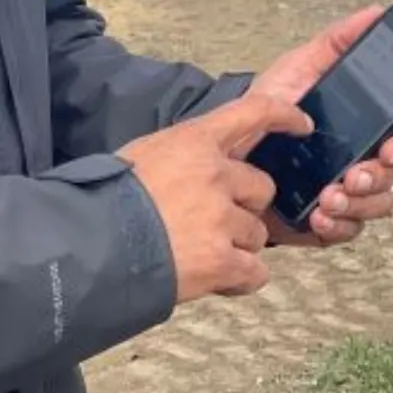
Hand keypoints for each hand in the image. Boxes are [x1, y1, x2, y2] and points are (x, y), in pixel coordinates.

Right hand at [120, 91, 311, 303]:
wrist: (90, 245)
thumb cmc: (104, 199)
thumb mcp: (141, 155)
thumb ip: (176, 157)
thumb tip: (185, 168)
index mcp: (193, 140)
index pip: (252, 112)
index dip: (283, 115)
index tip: (302, 123)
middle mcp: (215, 174)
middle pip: (261, 188)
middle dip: (245, 206)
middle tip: (214, 222)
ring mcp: (222, 218)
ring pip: (257, 233)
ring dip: (238, 245)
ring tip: (201, 254)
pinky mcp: (222, 261)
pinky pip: (255, 272)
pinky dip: (241, 279)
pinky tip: (217, 280)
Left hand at [248, 6, 392, 248]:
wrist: (225, 148)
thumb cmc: (268, 105)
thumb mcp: (300, 67)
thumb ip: (336, 43)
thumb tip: (374, 13)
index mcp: (362, 125)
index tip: (390, 145)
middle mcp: (359, 159)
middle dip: (377, 178)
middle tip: (353, 175)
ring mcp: (344, 192)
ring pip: (375, 206)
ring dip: (358, 205)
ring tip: (328, 197)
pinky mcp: (323, 220)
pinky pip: (346, 231)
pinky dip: (337, 226)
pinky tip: (318, 216)